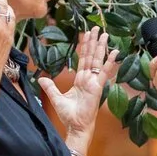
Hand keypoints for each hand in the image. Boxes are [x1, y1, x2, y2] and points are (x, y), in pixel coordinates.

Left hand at [39, 25, 117, 153]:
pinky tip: (115, 52)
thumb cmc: (70, 116)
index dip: (84, 47)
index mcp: (81, 80)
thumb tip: (41, 78)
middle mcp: (89, 79)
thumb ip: (50, 87)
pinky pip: (104, 72)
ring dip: (101, 47)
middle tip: (96, 28)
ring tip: (104, 34)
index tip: (86, 35)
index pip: (83, 59)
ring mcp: (94, 82)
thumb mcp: (56, 98)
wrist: (76, 127)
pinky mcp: (98, 87)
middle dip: (93, 42)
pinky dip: (110, 62)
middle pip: (91, 56)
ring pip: (97, 61)